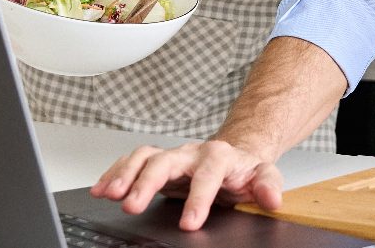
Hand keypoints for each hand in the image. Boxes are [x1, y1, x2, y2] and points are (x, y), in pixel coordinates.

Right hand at [90, 141, 283, 230]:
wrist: (234, 155)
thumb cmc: (244, 170)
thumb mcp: (263, 175)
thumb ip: (268, 185)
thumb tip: (272, 198)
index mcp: (219, 156)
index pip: (207, 175)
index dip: (198, 198)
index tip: (189, 223)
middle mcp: (191, 152)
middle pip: (165, 161)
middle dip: (146, 183)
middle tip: (132, 206)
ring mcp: (172, 155)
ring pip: (144, 157)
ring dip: (124, 174)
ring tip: (109, 194)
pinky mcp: (157, 161)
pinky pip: (132, 161)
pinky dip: (114, 173)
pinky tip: (101, 188)